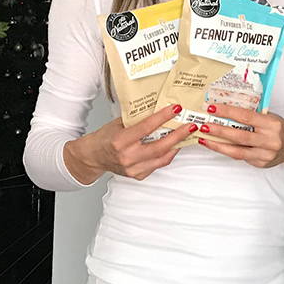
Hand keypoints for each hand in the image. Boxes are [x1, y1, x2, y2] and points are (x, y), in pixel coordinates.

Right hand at [66, 104, 193, 182]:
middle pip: (159, 147)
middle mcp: (127, 157)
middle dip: (178, 135)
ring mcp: (133, 169)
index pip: (146, 127)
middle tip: (190, 126)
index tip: (175, 109)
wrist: (93, 157)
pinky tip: (173, 146)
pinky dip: (167, 155)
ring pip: (162, 158)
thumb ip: (136, 119)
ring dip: (176, 146)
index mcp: (120, 141)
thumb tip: (157, 108)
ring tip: (186, 135)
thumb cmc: (104, 138)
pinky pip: (158, 165)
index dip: (163, 117)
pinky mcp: (138, 175)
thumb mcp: (118, 124)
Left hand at [195, 104, 283, 168]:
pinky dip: (228, 151)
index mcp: (271, 124)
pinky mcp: (261, 164)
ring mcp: (265, 154)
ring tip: (204, 139)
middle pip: (239, 136)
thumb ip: (251, 116)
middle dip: (219, 131)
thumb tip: (225, 111)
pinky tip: (217, 146)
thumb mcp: (269, 116)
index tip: (212, 108)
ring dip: (218, 145)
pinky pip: (241, 157)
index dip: (227, 112)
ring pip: (237, 151)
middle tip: (204, 125)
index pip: (246, 116)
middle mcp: (269, 140)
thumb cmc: (279, 128)